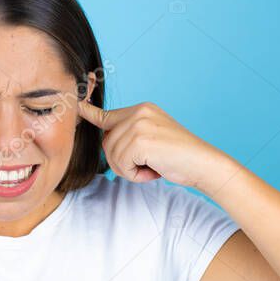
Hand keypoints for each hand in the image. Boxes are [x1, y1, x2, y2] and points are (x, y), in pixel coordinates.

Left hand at [77, 99, 228, 190]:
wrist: (203, 163)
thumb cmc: (179, 157)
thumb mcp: (152, 138)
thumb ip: (130, 135)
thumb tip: (106, 140)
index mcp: (142, 109)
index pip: (107, 114)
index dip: (89, 113)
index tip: (76, 105)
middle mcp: (138, 112)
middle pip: (106, 143)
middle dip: (121, 161)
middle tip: (147, 165)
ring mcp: (138, 124)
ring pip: (112, 156)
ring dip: (130, 170)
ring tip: (153, 166)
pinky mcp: (139, 140)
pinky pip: (121, 165)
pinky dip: (135, 175)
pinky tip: (153, 170)